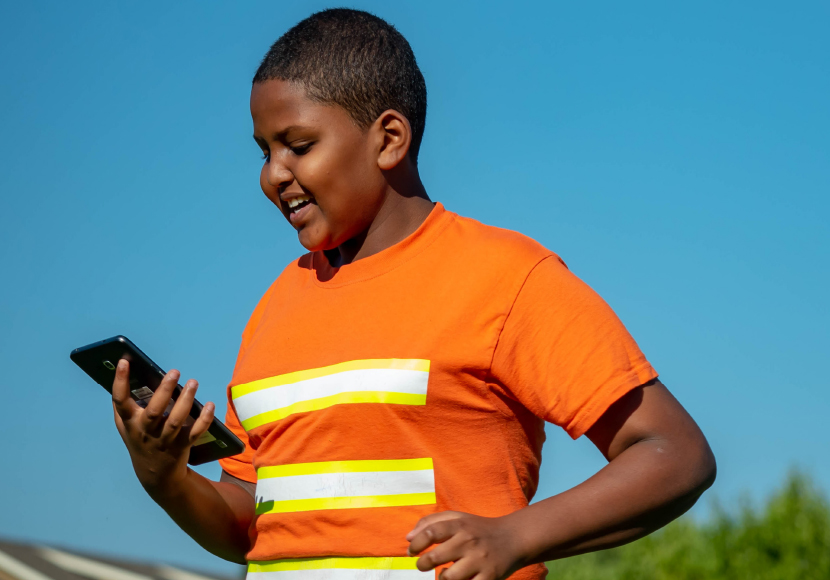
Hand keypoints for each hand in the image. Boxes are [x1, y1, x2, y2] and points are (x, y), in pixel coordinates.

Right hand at [112, 359, 214, 495]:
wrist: (154, 474)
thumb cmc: (140, 439)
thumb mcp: (126, 425)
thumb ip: (124, 404)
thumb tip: (126, 371)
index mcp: (130, 422)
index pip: (121, 401)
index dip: (120, 381)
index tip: (124, 361)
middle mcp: (146, 432)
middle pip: (154, 411)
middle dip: (164, 391)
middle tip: (175, 372)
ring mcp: (164, 440)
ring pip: (176, 421)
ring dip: (185, 401)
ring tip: (193, 382)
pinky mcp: (182, 446)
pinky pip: (195, 433)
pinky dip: (204, 420)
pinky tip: (210, 405)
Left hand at [406, 511, 526, 579]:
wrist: (513, 538)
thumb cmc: (478, 529)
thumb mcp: (457, 518)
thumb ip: (431, 522)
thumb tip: (408, 538)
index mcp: (460, 525)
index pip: (431, 532)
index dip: (416, 543)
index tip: (411, 551)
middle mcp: (469, 541)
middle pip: (436, 557)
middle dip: (423, 564)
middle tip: (422, 565)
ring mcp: (480, 560)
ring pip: (449, 578)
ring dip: (441, 578)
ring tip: (443, 573)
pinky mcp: (489, 578)